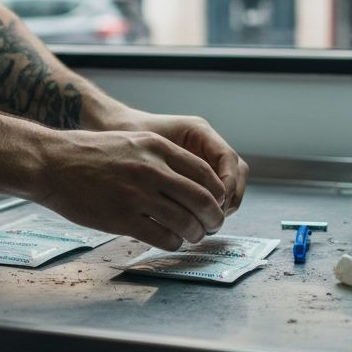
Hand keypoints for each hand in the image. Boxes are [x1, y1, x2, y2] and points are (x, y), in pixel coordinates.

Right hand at [35, 129, 226, 251]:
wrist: (52, 163)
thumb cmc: (89, 154)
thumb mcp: (132, 143)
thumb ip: (160, 159)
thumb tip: (189, 183)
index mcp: (157, 148)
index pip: (204, 173)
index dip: (217, 193)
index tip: (217, 203)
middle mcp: (152, 169)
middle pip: (202, 199)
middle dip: (213, 217)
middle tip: (213, 225)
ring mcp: (137, 195)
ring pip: (185, 222)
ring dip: (195, 233)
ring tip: (193, 236)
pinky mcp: (122, 218)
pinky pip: (162, 237)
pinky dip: (173, 243)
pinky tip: (171, 242)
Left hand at [113, 111, 248, 215]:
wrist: (114, 128)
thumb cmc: (127, 134)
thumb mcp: (147, 148)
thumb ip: (170, 169)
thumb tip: (195, 200)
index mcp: (199, 131)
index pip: (229, 159)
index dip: (228, 184)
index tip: (216, 204)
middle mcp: (206, 143)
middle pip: (236, 172)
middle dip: (229, 198)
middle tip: (212, 219)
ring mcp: (203, 157)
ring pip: (229, 184)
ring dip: (223, 205)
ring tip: (205, 223)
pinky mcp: (196, 172)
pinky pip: (214, 191)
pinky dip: (211, 206)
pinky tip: (195, 220)